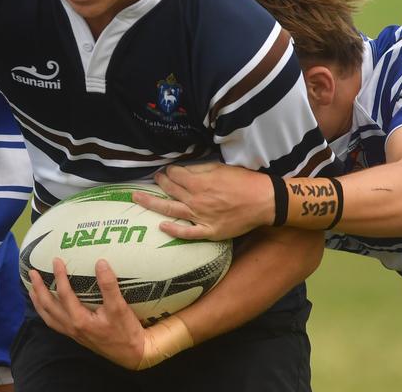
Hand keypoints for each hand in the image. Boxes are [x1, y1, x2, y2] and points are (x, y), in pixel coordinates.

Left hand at [27, 258, 146, 368]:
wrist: (132, 354)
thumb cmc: (126, 331)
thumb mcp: (119, 308)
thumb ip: (109, 286)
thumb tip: (100, 263)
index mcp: (79, 320)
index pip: (64, 294)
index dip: (59, 276)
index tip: (56, 260)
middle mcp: (72, 327)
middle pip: (48, 307)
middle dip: (39, 289)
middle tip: (32, 272)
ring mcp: (73, 333)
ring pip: (48, 317)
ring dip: (39, 302)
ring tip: (32, 289)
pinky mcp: (77, 336)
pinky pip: (55, 323)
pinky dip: (47, 313)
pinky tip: (48, 307)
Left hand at [133, 164, 272, 239]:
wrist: (263, 201)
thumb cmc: (244, 182)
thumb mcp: (220, 168)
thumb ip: (199, 169)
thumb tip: (182, 169)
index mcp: (199, 182)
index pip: (175, 175)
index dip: (169, 171)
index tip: (166, 170)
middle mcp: (196, 200)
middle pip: (170, 190)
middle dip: (158, 183)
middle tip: (152, 180)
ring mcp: (202, 217)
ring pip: (171, 209)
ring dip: (152, 203)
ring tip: (137, 198)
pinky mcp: (210, 231)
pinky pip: (188, 233)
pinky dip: (174, 230)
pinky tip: (162, 226)